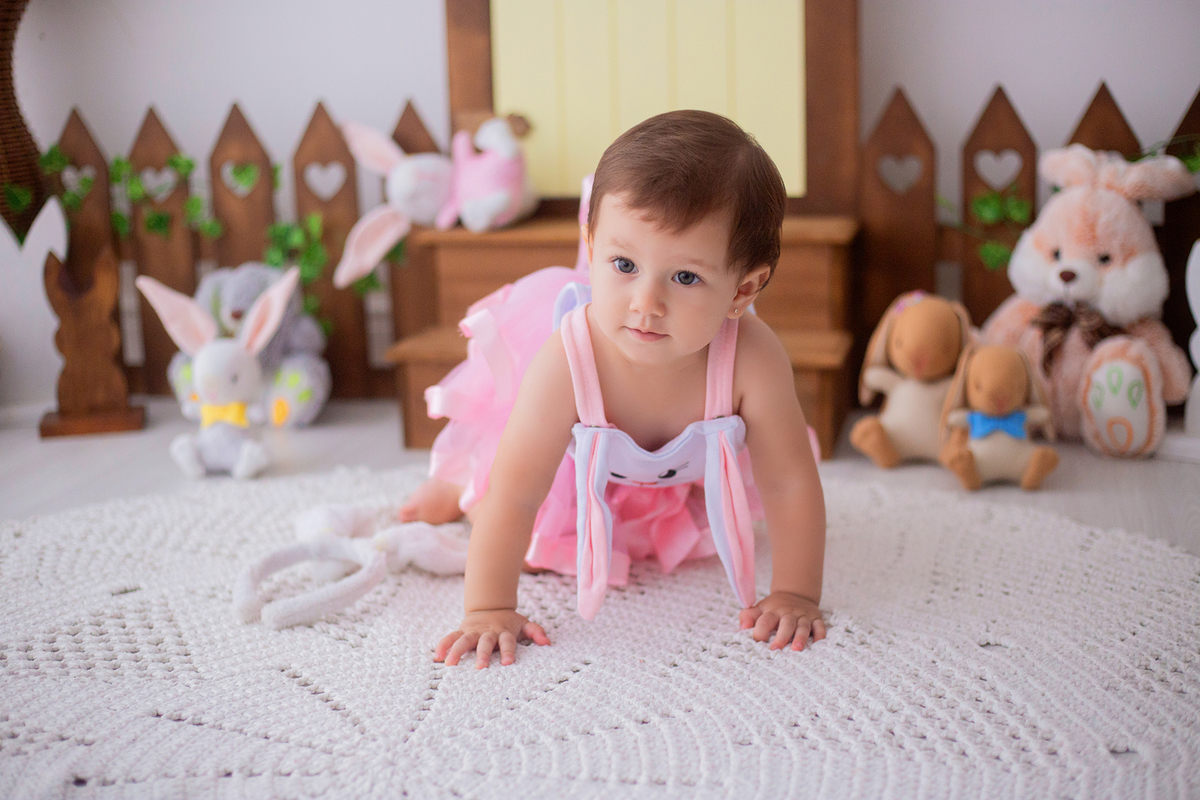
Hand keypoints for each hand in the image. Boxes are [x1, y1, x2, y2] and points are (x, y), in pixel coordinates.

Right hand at [435, 609, 549, 667]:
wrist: (489, 606)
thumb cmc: (508, 622)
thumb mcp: (524, 623)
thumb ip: (536, 631)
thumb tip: (547, 642)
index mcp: (504, 631)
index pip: (508, 641)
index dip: (508, 651)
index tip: (508, 663)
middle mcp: (488, 631)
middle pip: (485, 642)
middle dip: (482, 654)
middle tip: (480, 667)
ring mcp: (473, 631)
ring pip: (464, 640)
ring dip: (457, 651)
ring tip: (450, 664)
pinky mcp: (462, 630)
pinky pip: (450, 637)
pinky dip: (443, 645)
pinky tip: (437, 657)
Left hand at [739, 591, 825, 650]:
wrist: (796, 593)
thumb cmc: (774, 607)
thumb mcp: (759, 608)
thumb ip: (748, 616)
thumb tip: (742, 628)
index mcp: (773, 611)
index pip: (765, 620)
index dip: (760, 630)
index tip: (758, 641)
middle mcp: (789, 613)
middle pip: (786, 624)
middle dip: (781, 636)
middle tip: (775, 649)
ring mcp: (803, 616)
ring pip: (803, 626)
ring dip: (800, 637)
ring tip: (796, 649)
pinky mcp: (816, 619)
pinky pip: (820, 627)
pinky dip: (820, 635)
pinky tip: (817, 644)